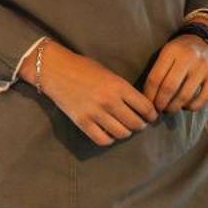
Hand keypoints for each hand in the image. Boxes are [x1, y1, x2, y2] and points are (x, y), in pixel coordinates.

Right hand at [26, 44, 156, 145]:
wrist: (55, 69)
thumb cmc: (84, 68)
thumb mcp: (109, 74)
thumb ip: (123, 90)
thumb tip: (139, 106)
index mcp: (118, 86)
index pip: (145, 107)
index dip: (152, 114)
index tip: (152, 116)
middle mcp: (109, 101)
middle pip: (135, 123)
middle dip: (141, 125)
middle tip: (140, 123)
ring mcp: (95, 113)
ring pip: (121, 133)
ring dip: (126, 132)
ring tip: (125, 128)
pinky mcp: (82, 122)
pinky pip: (103, 140)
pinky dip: (110, 139)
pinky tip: (109, 132)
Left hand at [144, 35, 207, 113]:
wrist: (204, 41)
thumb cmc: (179, 54)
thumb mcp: (166, 54)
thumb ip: (157, 73)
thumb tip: (147, 100)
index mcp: (172, 50)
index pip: (155, 78)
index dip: (149, 95)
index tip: (147, 104)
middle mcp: (189, 56)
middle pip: (169, 88)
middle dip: (160, 103)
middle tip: (158, 109)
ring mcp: (204, 66)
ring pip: (185, 96)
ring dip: (174, 107)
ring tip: (169, 108)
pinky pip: (202, 99)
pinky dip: (191, 107)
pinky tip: (185, 106)